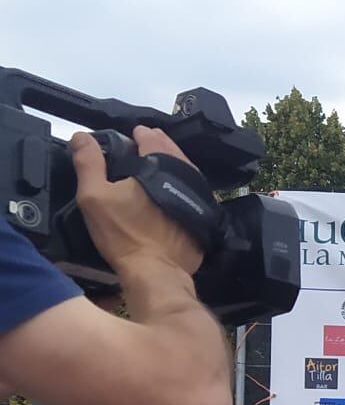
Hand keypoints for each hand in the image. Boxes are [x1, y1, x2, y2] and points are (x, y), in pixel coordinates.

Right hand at [71, 127, 205, 280]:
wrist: (156, 271)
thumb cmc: (124, 234)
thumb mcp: (94, 196)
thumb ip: (88, 163)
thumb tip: (81, 136)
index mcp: (159, 167)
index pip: (153, 140)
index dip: (143, 134)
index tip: (136, 133)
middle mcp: (184, 179)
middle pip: (174, 153)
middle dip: (160, 145)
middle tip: (149, 142)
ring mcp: (197, 198)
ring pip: (188, 171)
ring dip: (174, 163)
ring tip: (161, 163)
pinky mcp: (203, 217)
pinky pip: (195, 192)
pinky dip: (185, 184)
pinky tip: (175, 190)